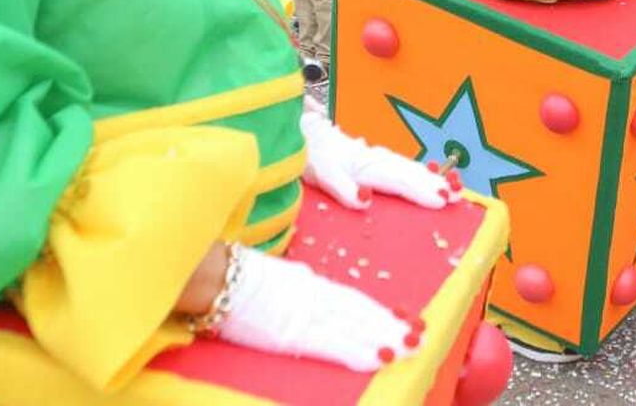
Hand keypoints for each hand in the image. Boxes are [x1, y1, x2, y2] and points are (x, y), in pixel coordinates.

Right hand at [218, 245, 414, 370]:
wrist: (214, 276)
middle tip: (421, 335)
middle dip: (392, 325)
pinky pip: (333, 344)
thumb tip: (309, 286)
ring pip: (356, 326)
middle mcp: (315, 296)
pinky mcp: (293, 332)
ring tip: (410, 347)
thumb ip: (296, 286)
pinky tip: (377, 358)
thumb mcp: (275, 277)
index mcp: (309, 284)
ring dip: (385, 337)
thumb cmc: (234, 278)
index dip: (380, 311)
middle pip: (361, 312)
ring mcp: (306, 314)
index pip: (353, 300)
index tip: (404, 319)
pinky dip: (358, 351)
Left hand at [300, 105, 454, 210]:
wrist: (300, 131)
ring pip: (408, 167)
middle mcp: (374, 159)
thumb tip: (366, 200)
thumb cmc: (309, 155)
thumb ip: (341, 187)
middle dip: (434, 184)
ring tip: (454, 188)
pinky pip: (401, 165)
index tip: (440, 201)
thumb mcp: (319, 173)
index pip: (397, 179)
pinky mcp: (372, 158)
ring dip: (431, 178)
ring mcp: (375, 156)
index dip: (419, 191)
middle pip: (408, 172)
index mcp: (364, 164)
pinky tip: (429, 175)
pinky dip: (418, 172)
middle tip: (459, 197)